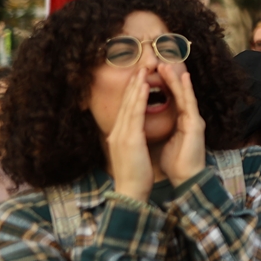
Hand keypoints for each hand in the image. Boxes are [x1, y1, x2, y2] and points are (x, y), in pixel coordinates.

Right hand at [107, 69, 154, 200]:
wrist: (130, 192)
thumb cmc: (134, 177)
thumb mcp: (130, 155)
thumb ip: (130, 142)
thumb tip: (132, 135)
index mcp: (118, 136)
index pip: (125, 110)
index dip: (130, 94)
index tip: (136, 80)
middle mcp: (117, 133)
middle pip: (124, 104)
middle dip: (131, 85)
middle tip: (138, 68)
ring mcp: (121, 135)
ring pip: (129, 105)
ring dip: (135, 86)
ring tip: (141, 71)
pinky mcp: (129, 139)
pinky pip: (135, 114)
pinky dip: (138, 99)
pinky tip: (143, 87)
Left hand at [158, 63, 207, 186]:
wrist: (186, 178)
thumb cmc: (174, 163)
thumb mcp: (161, 142)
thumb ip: (156, 131)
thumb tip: (141, 125)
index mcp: (179, 123)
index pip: (169, 100)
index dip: (161, 88)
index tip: (150, 76)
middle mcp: (188, 119)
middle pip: (176, 94)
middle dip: (168, 78)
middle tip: (158, 63)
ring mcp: (193, 120)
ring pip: (184, 94)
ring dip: (176, 79)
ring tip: (167, 65)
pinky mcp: (196, 124)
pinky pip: (190, 102)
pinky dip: (186, 89)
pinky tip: (184, 77)